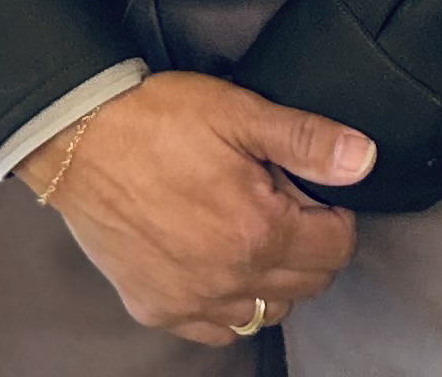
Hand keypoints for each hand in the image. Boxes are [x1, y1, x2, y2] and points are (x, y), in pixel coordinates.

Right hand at [20, 72, 369, 343]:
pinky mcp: (156, 308)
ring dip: (273, 278)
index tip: (314, 192)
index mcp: (258, 231)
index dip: (335, 215)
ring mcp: (190, 300)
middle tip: (280, 203)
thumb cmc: (155, 120)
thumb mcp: (238, 112)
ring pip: (266, 310)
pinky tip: (215, 262)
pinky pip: (216, 329)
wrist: (77, 138)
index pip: (337, 248)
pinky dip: (228, 303)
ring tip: (248, 231)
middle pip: (308, 284)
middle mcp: (228, 279)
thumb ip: (306, 140)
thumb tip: (364, 159)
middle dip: (309, 245)